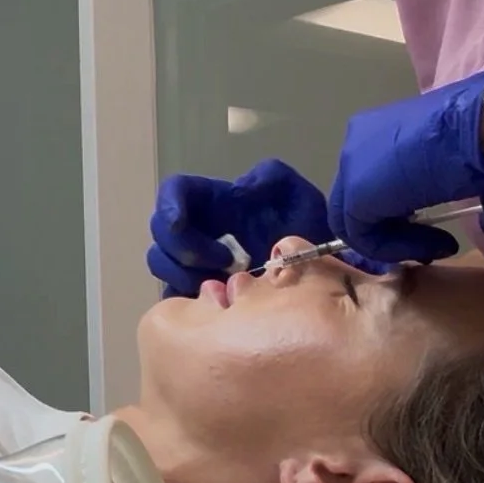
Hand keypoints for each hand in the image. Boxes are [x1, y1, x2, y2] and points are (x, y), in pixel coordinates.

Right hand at [149, 159, 336, 296]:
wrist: (322, 269)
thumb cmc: (309, 229)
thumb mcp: (298, 195)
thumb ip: (272, 178)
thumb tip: (242, 184)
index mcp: (214, 200)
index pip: (175, 192)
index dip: (168, 204)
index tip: (178, 223)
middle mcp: (199, 228)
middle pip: (162, 232)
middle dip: (184, 248)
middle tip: (225, 262)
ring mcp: (198, 261)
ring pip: (163, 263)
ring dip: (182, 274)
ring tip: (224, 286)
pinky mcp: (203, 291)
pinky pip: (176, 296)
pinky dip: (187, 302)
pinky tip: (219, 304)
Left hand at [328, 70, 483, 262]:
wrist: (478, 130)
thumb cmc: (476, 141)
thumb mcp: (458, 163)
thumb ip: (452, 190)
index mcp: (378, 130)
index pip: (371, 181)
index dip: (397, 212)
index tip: (431, 229)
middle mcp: (356, 143)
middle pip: (358, 200)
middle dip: (391, 228)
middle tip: (428, 243)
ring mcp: (351, 166)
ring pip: (356, 220)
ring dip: (395, 242)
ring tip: (434, 246)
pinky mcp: (355, 193)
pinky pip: (362, 235)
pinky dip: (393, 248)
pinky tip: (428, 245)